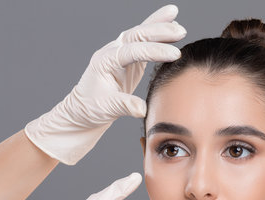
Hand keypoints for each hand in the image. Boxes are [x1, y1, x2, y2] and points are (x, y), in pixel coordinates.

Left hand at [25, 4, 186, 164]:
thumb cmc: (92, 107)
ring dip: (159, 27)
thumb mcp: (108, 108)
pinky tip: (171, 28)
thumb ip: (125, 106)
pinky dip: (158, 35)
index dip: (154, 51)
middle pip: (137, 35)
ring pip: (141, 34)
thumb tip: (142, 109)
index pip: (133, 50)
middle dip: (159, 31)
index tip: (174, 55)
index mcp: (106, 61)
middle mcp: (113, 51)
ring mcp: (121, 52)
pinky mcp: (129, 59)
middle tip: (180, 32)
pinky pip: (145, 43)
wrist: (84, 109)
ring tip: (178, 24)